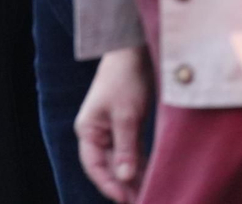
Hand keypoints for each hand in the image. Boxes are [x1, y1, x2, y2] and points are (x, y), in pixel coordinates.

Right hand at [75, 47, 151, 202]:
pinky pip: (132, 154)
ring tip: (151, 194)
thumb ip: (126, 148)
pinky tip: (153, 178)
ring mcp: (112, 131)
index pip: (94, 166)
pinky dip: (141, 166)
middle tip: (144, 201)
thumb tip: (126, 178)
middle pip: (108, 167)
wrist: (134, 53)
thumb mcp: (126, 115)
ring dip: (134, 179)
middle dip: (124, 186)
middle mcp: (97, 133)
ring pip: (121, 163)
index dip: (108, 185)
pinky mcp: (127, 127)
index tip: (126, 199)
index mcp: (88, 130)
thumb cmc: (125, 80)